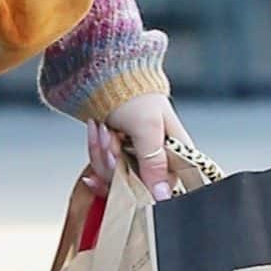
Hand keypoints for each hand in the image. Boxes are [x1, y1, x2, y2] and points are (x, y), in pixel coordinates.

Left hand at [81, 95, 197, 205]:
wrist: (105, 74)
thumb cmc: (135, 95)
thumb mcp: (148, 129)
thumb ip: (154, 163)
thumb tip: (162, 196)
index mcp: (175, 153)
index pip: (164, 188)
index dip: (142, 187)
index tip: (125, 173)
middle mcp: (156, 158)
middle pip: (133, 184)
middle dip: (114, 162)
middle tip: (113, 137)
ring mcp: (134, 157)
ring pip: (113, 176)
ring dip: (101, 152)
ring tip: (103, 127)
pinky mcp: (116, 154)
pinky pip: (102, 166)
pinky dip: (95, 149)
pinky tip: (96, 130)